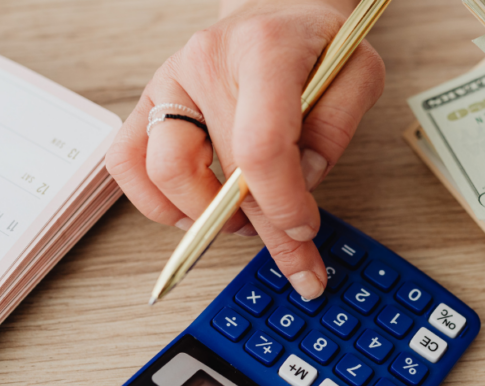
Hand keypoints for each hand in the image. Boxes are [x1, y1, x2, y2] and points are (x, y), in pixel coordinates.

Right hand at [106, 0, 384, 297]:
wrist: (278, 13)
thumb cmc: (316, 44)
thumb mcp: (358, 73)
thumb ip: (338, 128)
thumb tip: (301, 184)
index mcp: (264, 50)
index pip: (261, 144)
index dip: (282, 202)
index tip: (304, 230)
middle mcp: (206, 63)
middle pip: (222, 171)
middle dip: (264, 229)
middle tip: (297, 261)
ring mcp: (170, 82)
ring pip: (163, 173)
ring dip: (206, 216)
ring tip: (245, 220)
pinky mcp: (150, 103)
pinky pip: (126, 163)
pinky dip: (156, 202)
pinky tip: (195, 211)